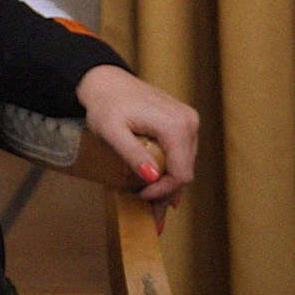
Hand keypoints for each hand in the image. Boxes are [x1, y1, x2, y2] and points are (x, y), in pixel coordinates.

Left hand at [76, 64, 197, 225]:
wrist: (105, 81)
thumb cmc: (105, 104)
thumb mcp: (111, 131)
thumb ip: (132, 153)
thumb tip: (152, 177)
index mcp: (175, 125)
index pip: (181, 173)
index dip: (163, 191)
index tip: (141, 197)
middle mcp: (189, 122)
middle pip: (185, 171)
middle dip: (166, 192)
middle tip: (149, 213)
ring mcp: (188, 120)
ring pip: (184, 164)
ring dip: (168, 183)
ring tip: (150, 200)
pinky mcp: (183, 121)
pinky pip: (180, 152)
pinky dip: (169, 168)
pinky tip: (157, 181)